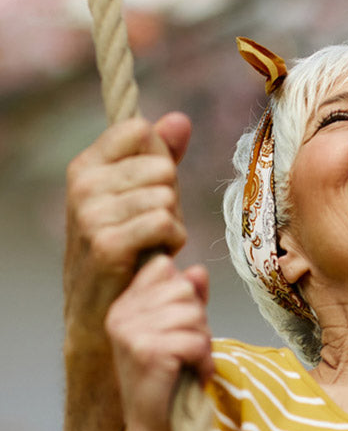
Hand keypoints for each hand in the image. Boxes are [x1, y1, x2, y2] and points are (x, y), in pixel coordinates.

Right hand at [64, 113, 190, 347]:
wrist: (100, 311)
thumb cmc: (126, 249)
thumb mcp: (140, 196)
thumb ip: (159, 155)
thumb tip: (180, 119)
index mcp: (86, 166)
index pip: (140, 130)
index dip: (160, 159)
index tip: (150, 189)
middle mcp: (83, 185)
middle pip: (161, 167)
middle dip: (171, 198)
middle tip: (153, 227)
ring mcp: (91, 215)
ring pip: (165, 197)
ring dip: (173, 224)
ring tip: (153, 243)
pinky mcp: (107, 244)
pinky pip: (164, 222)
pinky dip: (172, 241)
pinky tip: (157, 255)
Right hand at [105, 256, 212, 430]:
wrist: (156, 427)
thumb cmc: (169, 379)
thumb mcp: (179, 330)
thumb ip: (189, 299)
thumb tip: (198, 270)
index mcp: (123, 305)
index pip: (164, 268)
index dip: (185, 294)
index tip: (179, 326)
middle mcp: (120, 315)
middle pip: (184, 289)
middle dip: (198, 320)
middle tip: (187, 350)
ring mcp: (130, 333)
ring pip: (193, 314)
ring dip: (203, 342)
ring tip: (189, 364)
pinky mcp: (147, 352)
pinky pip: (196, 341)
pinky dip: (205, 361)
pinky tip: (192, 375)